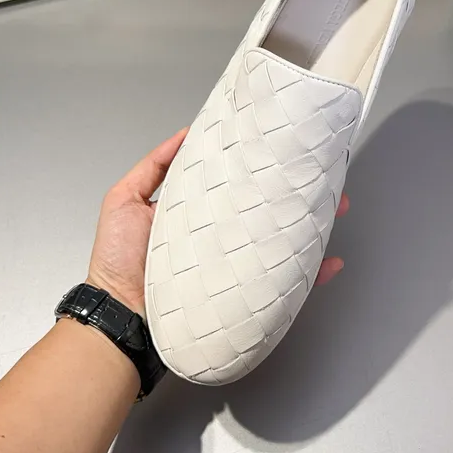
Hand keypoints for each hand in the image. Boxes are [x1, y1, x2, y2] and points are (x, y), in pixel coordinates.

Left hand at [87, 129, 348, 316]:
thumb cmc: (118, 261)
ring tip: (334, 207)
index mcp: (198, 211)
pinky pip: (283, 283)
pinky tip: (327, 262)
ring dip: (311, 225)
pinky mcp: (243, 292)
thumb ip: (153, 166)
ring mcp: (235, 263)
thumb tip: (184, 134)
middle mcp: (221, 235)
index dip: (257, 167)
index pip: (234, 183)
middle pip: (266, 210)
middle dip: (296, 192)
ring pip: (282, 241)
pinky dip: (310, 275)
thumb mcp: (125, 199)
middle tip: (319, 176)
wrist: (120, 318)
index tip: (279, 150)